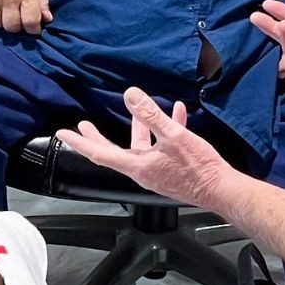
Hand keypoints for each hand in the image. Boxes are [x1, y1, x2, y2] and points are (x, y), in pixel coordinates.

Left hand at [56, 89, 229, 208]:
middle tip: (83, 126)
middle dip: (98, 137)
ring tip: (139, 110)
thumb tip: (131, 95)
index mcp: (137, 165)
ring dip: (139, 127)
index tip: (63, 133)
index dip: (80, 141)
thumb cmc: (198, 167)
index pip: (99, 153)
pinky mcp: (172, 168)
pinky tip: (178, 114)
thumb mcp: (174, 136)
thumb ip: (151, 115)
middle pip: (114, 151)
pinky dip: (166, 129)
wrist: (220, 188)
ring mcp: (157, 170)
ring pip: (141, 145)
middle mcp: (143, 170)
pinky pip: (163, 146)